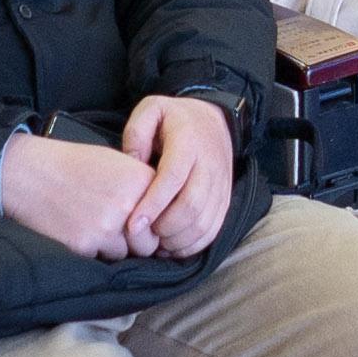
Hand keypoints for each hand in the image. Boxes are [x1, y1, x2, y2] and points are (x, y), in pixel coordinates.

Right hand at [0, 128, 165, 255]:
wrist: (30, 173)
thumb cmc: (73, 164)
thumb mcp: (117, 162)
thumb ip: (142, 186)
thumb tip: (162, 214)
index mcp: (141, 180)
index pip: (167, 217)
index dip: (157, 225)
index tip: (149, 227)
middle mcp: (128, 205)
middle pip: (150, 243)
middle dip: (138, 242)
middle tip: (121, 231)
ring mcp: (106, 228)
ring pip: (126, 254)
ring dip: (115, 247)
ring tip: (96, 226)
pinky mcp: (85, 245)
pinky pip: (102, 260)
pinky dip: (95, 251)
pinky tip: (81, 230)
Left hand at [117, 93, 239, 254]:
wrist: (215, 119)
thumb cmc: (175, 119)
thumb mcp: (151, 110)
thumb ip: (136, 133)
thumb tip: (131, 166)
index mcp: (188, 141)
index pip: (173, 178)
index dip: (153, 204)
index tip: (133, 225)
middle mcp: (209, 164)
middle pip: (192, 205)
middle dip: (165, 227)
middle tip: (144, 235)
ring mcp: (221, 184)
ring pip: (204, 221)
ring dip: (178, 239)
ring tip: (156, 242)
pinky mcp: (225, 198)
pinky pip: (214, 228)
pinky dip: (194, 244)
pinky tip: (173, 246)